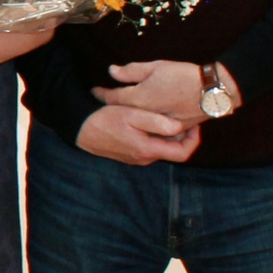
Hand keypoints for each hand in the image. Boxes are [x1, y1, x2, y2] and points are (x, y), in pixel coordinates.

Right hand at [76, 104, 200, 166]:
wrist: (80, 129)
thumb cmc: (105, 119)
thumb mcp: (131, 114)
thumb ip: (156, 121)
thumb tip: (179, 127)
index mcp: (148, 149)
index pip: (183, 153)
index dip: (193, 140)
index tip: (193, 124)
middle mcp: (144, 158)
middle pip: (173, 150)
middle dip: (180, 134)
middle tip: (179, 115)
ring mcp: (136, 158)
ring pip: (161, 148)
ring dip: (167, 134)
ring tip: (164, 116)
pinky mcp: (130, 154)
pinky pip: (150, 147)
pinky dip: (155, 136)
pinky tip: (148, 122)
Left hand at [95, 59, 210, 124]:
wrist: (215, 90)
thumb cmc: (185, 76)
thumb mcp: (156, 67)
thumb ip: (131, 71)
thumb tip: (111, 71)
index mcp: (139, 99)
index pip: (112, 98)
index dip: (101, 93)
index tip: (95, 90)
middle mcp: (146, 116)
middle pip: (123, 114)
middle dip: (113, 109)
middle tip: (107, 103)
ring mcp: (160, 126)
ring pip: (138, 124)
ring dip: (131, 120)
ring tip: (126, 113)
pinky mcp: (174, 131)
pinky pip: (156, 131)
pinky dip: (149, 126)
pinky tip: (149, 121)